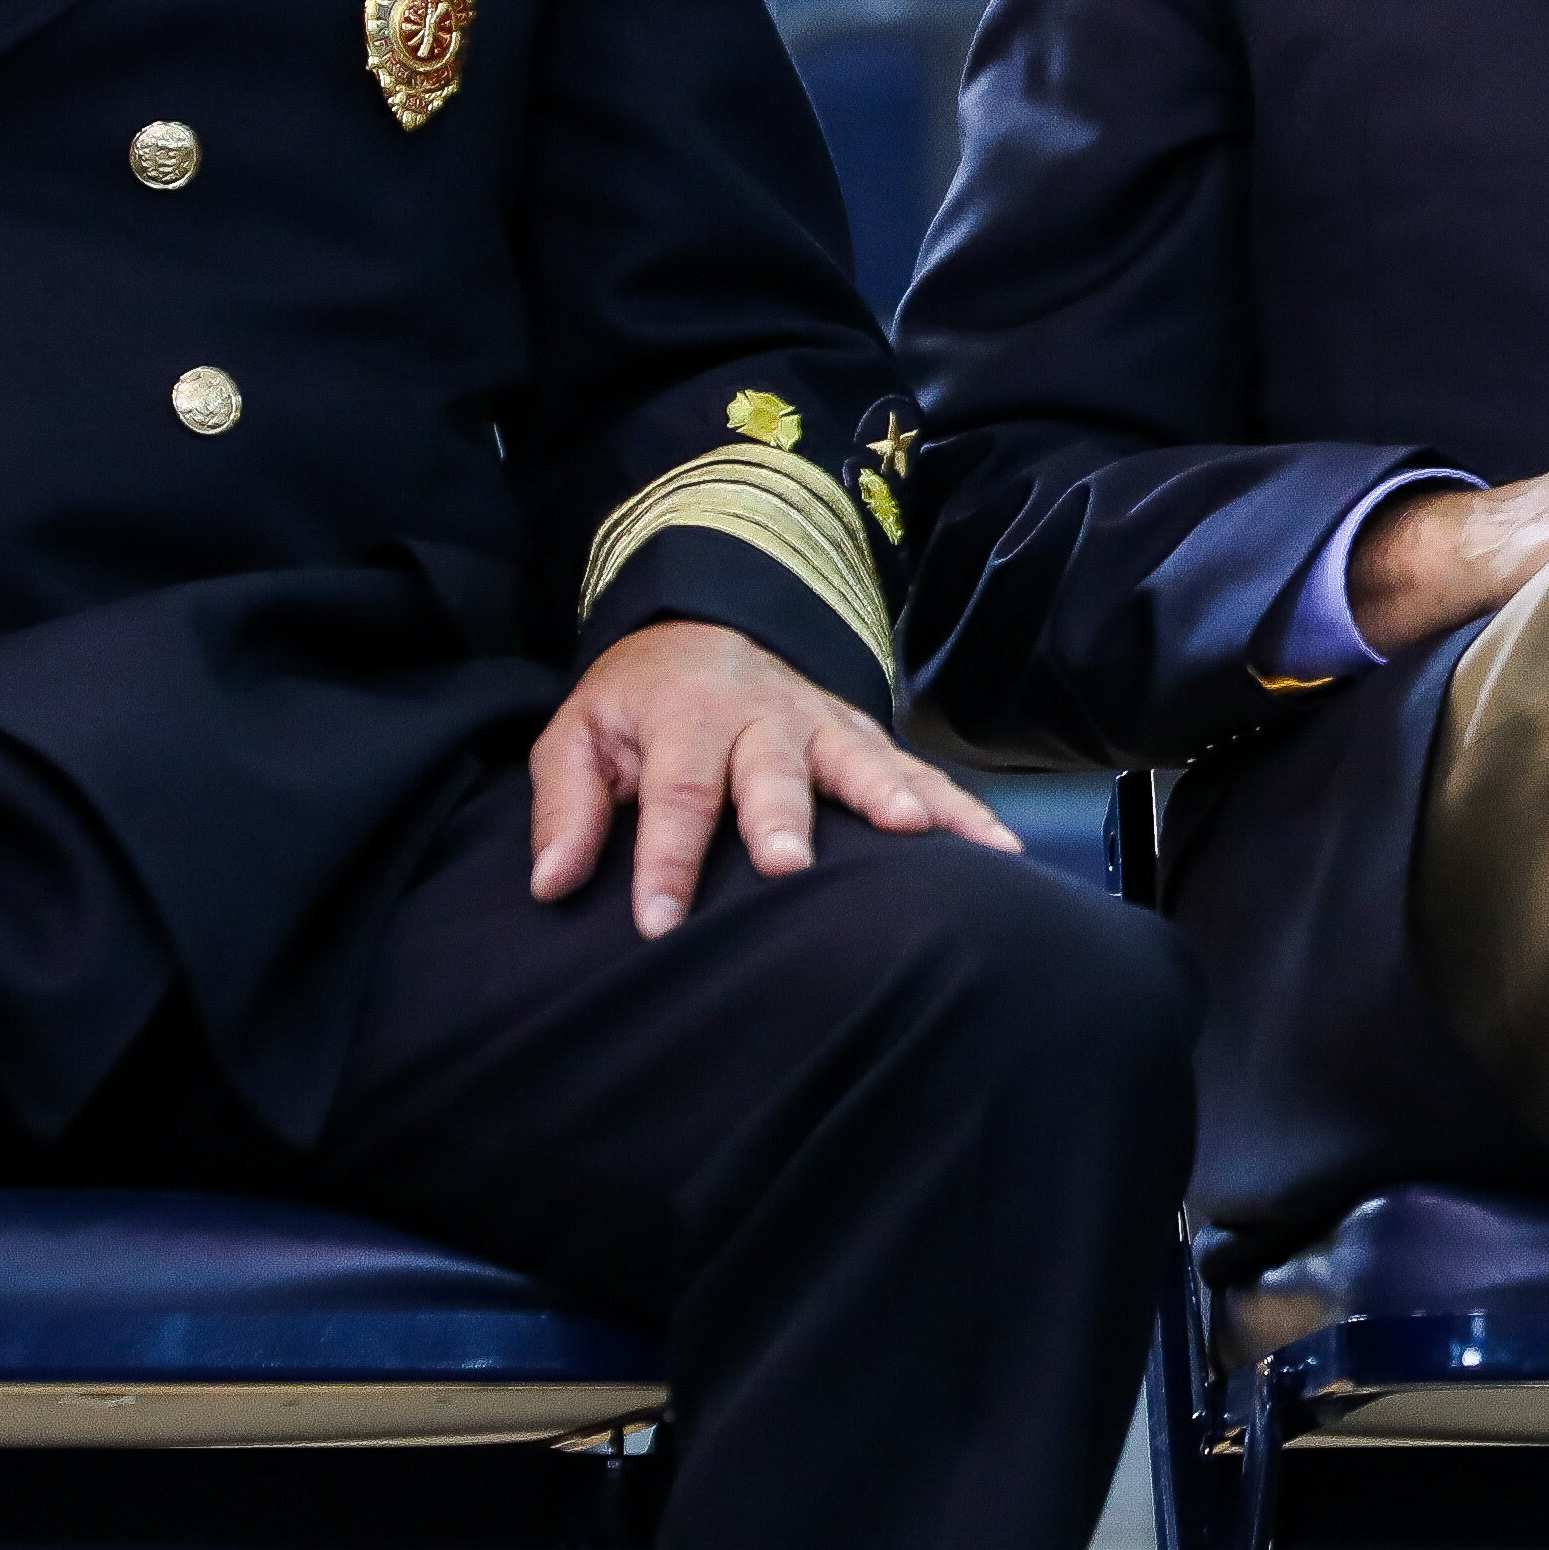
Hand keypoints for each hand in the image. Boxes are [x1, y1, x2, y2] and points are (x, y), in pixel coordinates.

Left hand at [529, 618, 1016, 934]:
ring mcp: (824, 724)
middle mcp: (763, 715)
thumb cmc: (637, 704)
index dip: (666, 859)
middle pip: (772, 769)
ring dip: (888, 796)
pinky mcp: (865, 738)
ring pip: (862, 761)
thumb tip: (553, 882)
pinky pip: (918, 771)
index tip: (659, 922)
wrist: (703, 627)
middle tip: (789, 864)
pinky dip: (959, 806)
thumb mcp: (578, 735)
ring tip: (918, 834)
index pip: (675, 793)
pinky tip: (995, 847)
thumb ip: (567, 805)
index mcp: (686, 715)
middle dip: (782, 816)